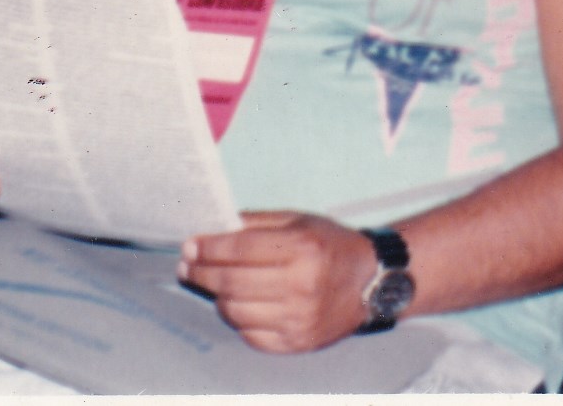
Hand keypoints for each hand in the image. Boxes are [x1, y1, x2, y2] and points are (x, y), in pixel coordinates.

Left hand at [179, 212, 379, 353]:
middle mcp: (301, 285)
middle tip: (188, 266)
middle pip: (231, 282)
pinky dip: (239, 319)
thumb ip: (258, 222)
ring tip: (214, 284)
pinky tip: (238, 304)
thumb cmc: (332, 246)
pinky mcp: (297, 342)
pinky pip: (250, 334)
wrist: (373, 282)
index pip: (239, 250)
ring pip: (235, 311)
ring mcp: (298, 318)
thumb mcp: (300, 221)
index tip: (190, 247)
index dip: (208, 248)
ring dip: (217, 296)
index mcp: (302, 248)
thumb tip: (214, 228)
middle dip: (202, 273)